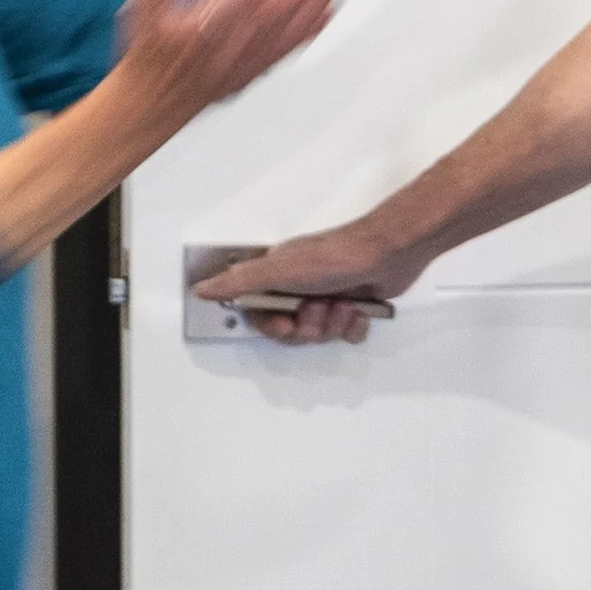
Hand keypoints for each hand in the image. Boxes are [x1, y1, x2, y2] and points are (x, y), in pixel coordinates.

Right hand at [113, 0, 337, 124]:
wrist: (152, 105)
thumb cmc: (149, 60)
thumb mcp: (140, 13)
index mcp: (202, 31)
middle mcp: (227, 49)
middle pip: (270, 15)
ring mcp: (243, 62)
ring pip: (282, 33)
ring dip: (307, 8)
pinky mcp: (253, 71)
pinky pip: (284, 51)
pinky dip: (307, 32)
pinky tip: (324, 15)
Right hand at [196, 219, 418, 343]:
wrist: (387, 254)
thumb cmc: (335, 256)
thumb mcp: (278, 269)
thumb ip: (238, 282)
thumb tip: (203, 288)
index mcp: (279, 277)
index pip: (262, 315)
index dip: (273, 327)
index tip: (286, 323)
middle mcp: (301, 288)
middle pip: (292, 331)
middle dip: (309, 326)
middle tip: (319, 308)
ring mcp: (328, 298)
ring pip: (321, 335)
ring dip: (334, 324)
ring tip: (343, 303)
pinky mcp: (353, 307)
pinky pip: (347, 335)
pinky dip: (354, 327)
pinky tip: (358, 310)